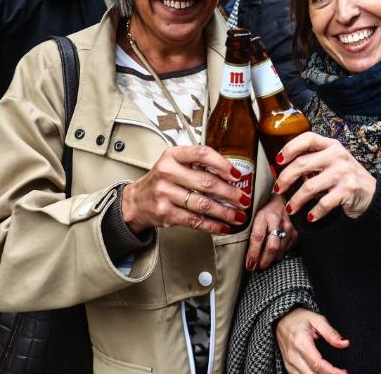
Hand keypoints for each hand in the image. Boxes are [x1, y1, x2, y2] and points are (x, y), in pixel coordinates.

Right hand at [121, 145, 249, 234]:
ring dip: (225, 212)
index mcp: (172, 155)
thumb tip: (231, 175)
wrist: (136, 201)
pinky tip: (223, 227)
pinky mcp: (166, 213)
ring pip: (203, 204)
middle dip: (230, 193)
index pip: (202, 154)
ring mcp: (165, 193)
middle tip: (243, 199)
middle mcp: (167, 172)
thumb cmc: (161, 180)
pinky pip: (195, 220)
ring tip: (238, 215)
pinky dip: (212, 225)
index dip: (222, 164)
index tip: (237, 175)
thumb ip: (198, 165)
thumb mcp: (175, 163)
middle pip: (206, 182)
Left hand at [245, 194, 295, 270]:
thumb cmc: (261, 208)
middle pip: (272, 247)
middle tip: (256, 267)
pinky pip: (288, 249)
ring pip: (280, 250)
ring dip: (271, 259)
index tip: (249, 264)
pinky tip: (274, 253)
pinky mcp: (295, 231)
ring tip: (263, 261)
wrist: (279, 197)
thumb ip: (247, 230)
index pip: (258, 237)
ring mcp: (288, 226)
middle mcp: (277, 220)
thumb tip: (240, 250)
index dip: (253, 253)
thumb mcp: (251, 214)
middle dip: (264, 261)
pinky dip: (280, 254)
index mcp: (263, 215)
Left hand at [273, 133, 375, 223]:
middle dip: (285, 179)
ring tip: (290, 208)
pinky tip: (310, 216)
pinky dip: (314, 212)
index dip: (290, 147)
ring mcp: (343, 173)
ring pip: (309, 186)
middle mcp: (337, 156)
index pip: (307, 138)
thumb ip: (312, 160)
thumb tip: (280, 167)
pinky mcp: (348, 190)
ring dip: (296, 200)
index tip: (278, 160)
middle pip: (302, 163)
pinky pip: (323, 203)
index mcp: (332, 145)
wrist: (371, 193)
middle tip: (277, 189)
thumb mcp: (333, 161)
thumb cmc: (346, 177)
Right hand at [275, 308, 348, 373]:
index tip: (344, 373)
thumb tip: (344, 344)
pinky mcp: (287, 366)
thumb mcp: (317, 319)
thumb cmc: (299, 318)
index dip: (332, 371)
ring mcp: (288, 363)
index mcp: (301, 343)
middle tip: (342, 373)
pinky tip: (321, 373)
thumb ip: (330, 333)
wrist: (281, 319)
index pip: (317, 364)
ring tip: (334, 373)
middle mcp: (293, 356)